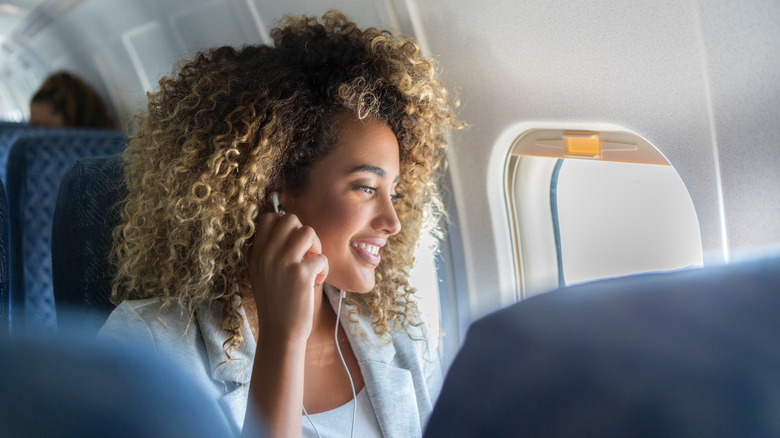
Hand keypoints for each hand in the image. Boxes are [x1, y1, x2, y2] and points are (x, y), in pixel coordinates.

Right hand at [248, 212, 328, 343]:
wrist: (280, 333)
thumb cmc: (276, 304)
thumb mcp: (262, 275)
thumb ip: (271, 253)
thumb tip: (291, 229)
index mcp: (256, 255)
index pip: (268, 218)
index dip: (285, 224)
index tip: (292, 242)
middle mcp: (267, 256)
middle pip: (290, 219)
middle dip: (304, 233)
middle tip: (306, 253)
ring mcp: (284, 264)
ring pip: (308, 231)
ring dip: (316, 247)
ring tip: (313, 265)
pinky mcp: (301, 275)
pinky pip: (322, 257)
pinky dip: (324, 269)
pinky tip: (316, 282)